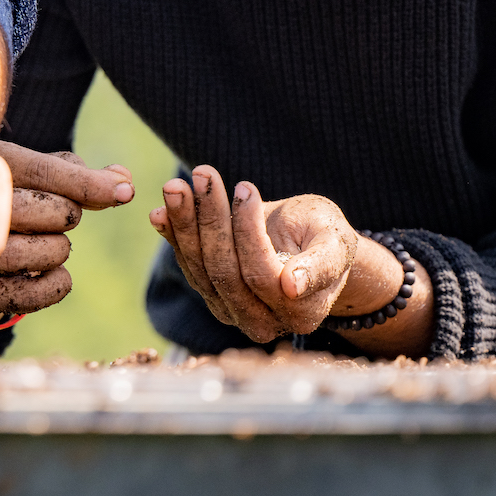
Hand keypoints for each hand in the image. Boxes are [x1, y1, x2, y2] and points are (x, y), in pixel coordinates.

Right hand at [0, 142, 134, 314]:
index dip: (89, 184)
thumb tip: (124, 181)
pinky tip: (57, 276)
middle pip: (41, 209)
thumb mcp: (37, 176)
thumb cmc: (13, 198)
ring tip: (53, 245)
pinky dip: (53, 287)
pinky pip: (25, 296)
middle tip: (60, 216)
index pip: (43, 171)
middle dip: (66, 214)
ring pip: (32, 253)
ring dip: (57, 250)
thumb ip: (79, 176)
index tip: (125, 192)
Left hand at [149, 166, 356, 343]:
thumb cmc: (326, 238)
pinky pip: (188, 267)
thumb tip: (291, 286)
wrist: (309, 245)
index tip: (245, 186)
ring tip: (177, 184)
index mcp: (302, 312)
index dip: (248, 230)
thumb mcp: (336, 241)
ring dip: (185, 223)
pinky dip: (173, 237)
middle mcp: (265, 322)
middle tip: (202, 174)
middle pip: (226, 272)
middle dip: (211, 219)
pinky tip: (160, 212)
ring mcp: (233, 313)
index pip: (262, 273)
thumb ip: (320, 265)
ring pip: (201, 270)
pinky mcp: (212, 297)